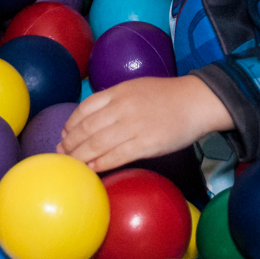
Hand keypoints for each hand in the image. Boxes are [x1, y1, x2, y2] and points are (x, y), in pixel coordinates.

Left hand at [57, 75, 233, 172]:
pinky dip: (100, 164)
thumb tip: (92, 120)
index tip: (65, 135)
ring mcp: (134, 125)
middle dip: (70, 144)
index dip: (70, 124)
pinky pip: (116, 156)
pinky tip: (92, 169)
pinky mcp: (146, 143)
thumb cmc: (167, 97)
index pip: (84, 109)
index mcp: (119, 92)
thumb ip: (114, 100)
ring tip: (73, 164)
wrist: (196, 102)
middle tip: (63, 154)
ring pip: (97, 144)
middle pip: (87, 128)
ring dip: (80, 157)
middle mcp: (123, 107)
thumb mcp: (136, 89)